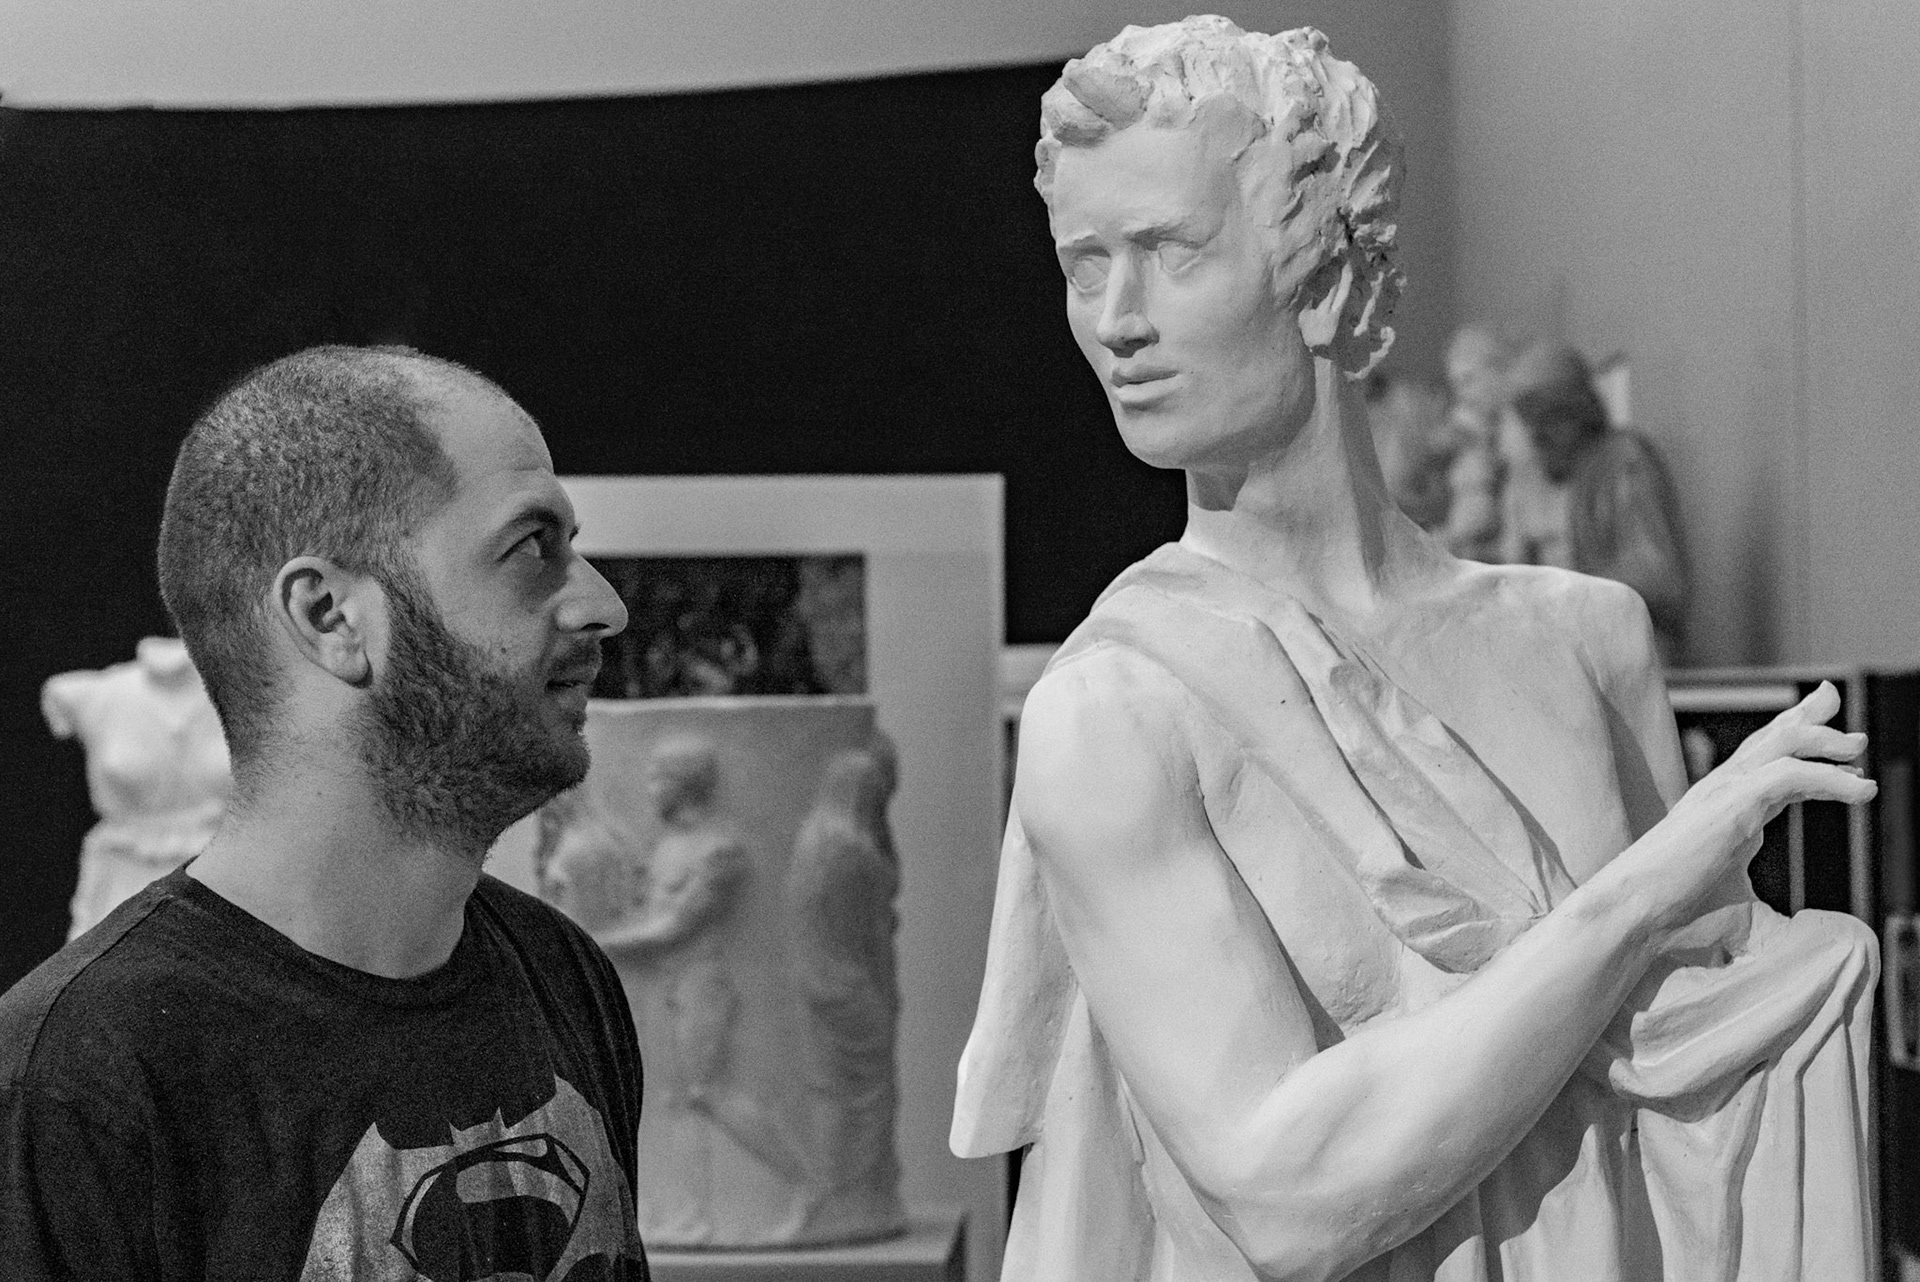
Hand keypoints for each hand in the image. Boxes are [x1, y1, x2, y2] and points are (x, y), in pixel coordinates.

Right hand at [1612, 682, 1873, 947]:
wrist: (1633, 910)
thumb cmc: (1675, 915)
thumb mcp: (1739, 909)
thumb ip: (1767, 912)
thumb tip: (1796, 942)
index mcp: (1723, 808)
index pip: (1767, 764)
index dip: (1800, 745)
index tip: (1835, 740)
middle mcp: (1722, 790)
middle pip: (1772, 738)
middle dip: (1808, 717)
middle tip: (1837, 704)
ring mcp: (1724, 792)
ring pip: (1784, 743)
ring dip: (1827, 740)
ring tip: (1860, 748)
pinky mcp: (1732, 804)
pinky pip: (1790, 774)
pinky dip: (1831, 778)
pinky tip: (1861, 789)